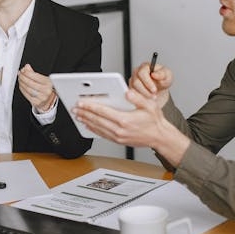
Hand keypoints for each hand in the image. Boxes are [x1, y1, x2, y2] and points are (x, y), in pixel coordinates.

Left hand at [18, 64, 56, 111]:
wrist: (49, 100)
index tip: (23, 70)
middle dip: (23, 77)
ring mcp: (42, 97)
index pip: (35, 76)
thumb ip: (33, 73)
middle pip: (30, 82)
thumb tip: (26, 67)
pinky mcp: (37, 103)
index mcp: (48, 82)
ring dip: (22, 83)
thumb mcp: (42, 79)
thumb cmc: (45, 88)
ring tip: (20, 80)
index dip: (27, 72)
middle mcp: (46, 90)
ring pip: (28, 89)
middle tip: (20, 74)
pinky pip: (27, 95)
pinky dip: (22, 90)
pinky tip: (21, 86)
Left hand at [74, 88, 189, 165]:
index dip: (90, 107)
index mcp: (125, 120)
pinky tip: (88, 125)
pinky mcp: (118, 140)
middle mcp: (120, 129)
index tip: (81, 103)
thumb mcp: (150, 105)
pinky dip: (93, 129)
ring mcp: (118, 136)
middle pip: (97, 120)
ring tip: (78, 116)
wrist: (159, 137)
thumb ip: (137, 98)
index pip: (103, 112)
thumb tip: (127, 93)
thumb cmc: (155, 121)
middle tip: (74, 108)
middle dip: (84, 113)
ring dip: (86, 121)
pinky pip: (102, 134)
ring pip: (98, 128)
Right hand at [128, 61, 172, 107]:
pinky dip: (140, 98)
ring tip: (152, 97)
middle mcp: (137, 72)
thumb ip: (162, 74)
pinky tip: (147, 98)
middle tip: (154, 95)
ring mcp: (133, 80)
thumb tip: (154, 74)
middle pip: (136, 82)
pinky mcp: (131, 88)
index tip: (154, 90)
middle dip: (146, 91)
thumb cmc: (163, 80)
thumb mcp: (167, 76)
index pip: (142, 73)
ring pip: (133, 89)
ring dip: (144, 95)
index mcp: (145, 66)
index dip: (148, 82)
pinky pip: (132, 94)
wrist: (160, 89)